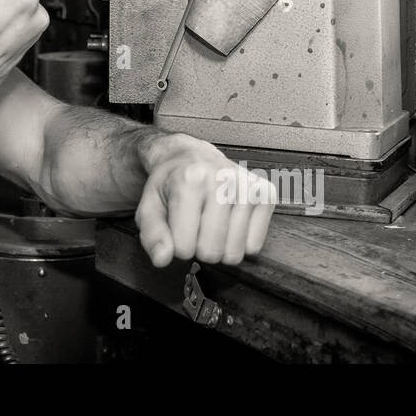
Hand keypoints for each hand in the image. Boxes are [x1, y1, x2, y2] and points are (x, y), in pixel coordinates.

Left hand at [135, 134, 276, 267]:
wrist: (192, 157)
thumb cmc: (172, 182)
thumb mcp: (150, 206)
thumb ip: (152, 234)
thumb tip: (162, 258)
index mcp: (189, 180)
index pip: (183, 247)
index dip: (177, 244)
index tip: (178, 225)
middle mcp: (223, 180)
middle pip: (211, 252)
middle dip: (199, 246)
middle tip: (196, 223)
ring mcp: (247, 186)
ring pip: (234, 253)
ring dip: (220, 245)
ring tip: (212, 220)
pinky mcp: (266, 194)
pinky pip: (253, 246)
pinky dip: (240, 241)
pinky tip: (230, 220)